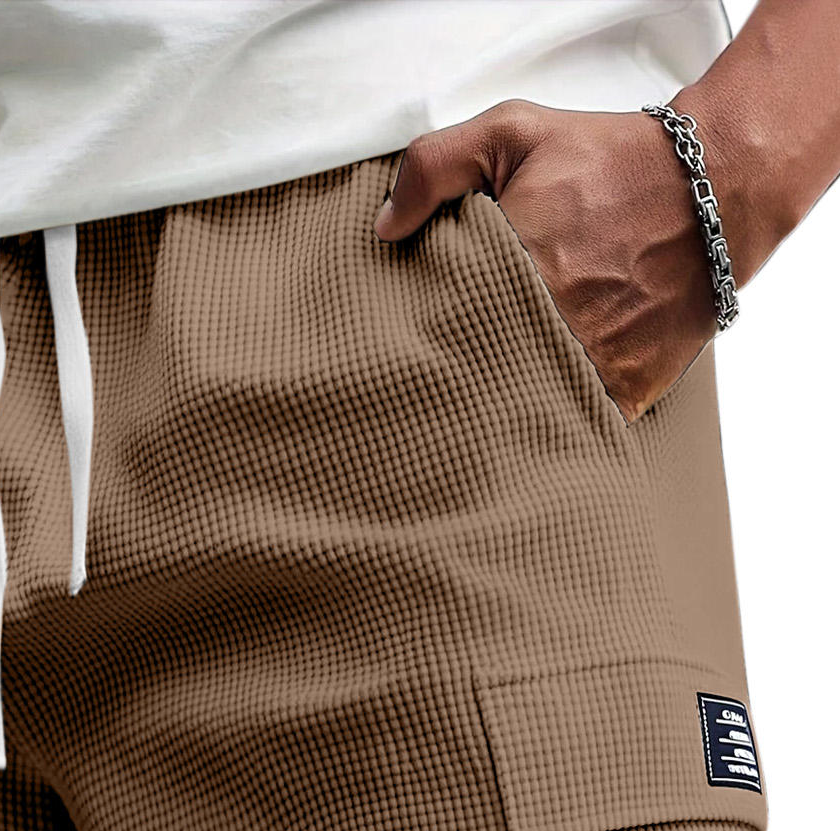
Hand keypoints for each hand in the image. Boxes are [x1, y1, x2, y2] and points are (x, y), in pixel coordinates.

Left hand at [372, 100, 723, 423]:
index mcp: (514, 268)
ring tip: (481, 399)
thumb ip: (436, 166)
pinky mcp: (625, 391)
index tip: (410, 336)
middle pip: (476, 374)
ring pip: (523, 407)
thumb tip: (386, 227)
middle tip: (438, 375)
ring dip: (502, 405)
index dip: (422, 333)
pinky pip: (575, 425)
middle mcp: (553, 324)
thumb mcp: (514, 133)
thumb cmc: (609, 160)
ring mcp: (592, 365)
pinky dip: (555, 422)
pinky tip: (534, 414)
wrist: (715, 190)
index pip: (440, 323)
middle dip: (455, 375)